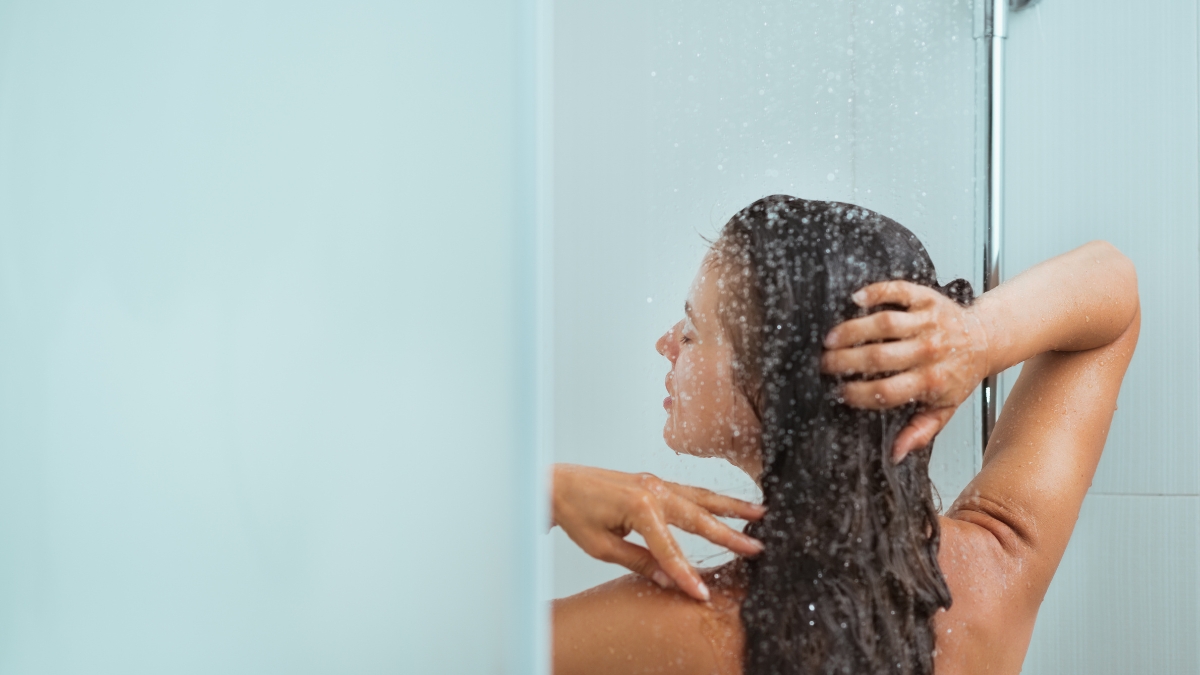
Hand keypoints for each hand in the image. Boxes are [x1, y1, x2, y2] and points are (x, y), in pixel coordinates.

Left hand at [551, 464, 764, 601]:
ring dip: (731, 507)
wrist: (556, 484)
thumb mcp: (603, 547)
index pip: (671, 548)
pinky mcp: (653, 482)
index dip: (687, 574)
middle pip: (698, 518)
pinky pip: (688, 490)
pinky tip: (728, 503)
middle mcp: (653, 491)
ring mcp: (655, 483)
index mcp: (640, 507)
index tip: (703, 594)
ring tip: (760, 513)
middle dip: (729, 535)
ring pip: (700, 497)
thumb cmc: (575, 513)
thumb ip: (640, 561)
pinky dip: (711, 497)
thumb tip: (669, 581)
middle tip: (757, 548)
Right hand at [820, 280, 988, 460]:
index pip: (885, 391)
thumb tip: (896, 454)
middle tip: (824, 364)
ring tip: (830, 338)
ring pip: (884, 323)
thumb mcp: (944, 408)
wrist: (985, 339)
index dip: (857, 394)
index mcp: (932, 382)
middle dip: (844, 362)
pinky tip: (855, 299)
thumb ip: (920, 431)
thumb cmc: (959, 374)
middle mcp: (930, 351)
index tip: (839, 392)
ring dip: (851, 330)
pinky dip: (875, 292)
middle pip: (878, 357)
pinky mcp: (927, 298)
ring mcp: (929, 322)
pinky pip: (898, 291)